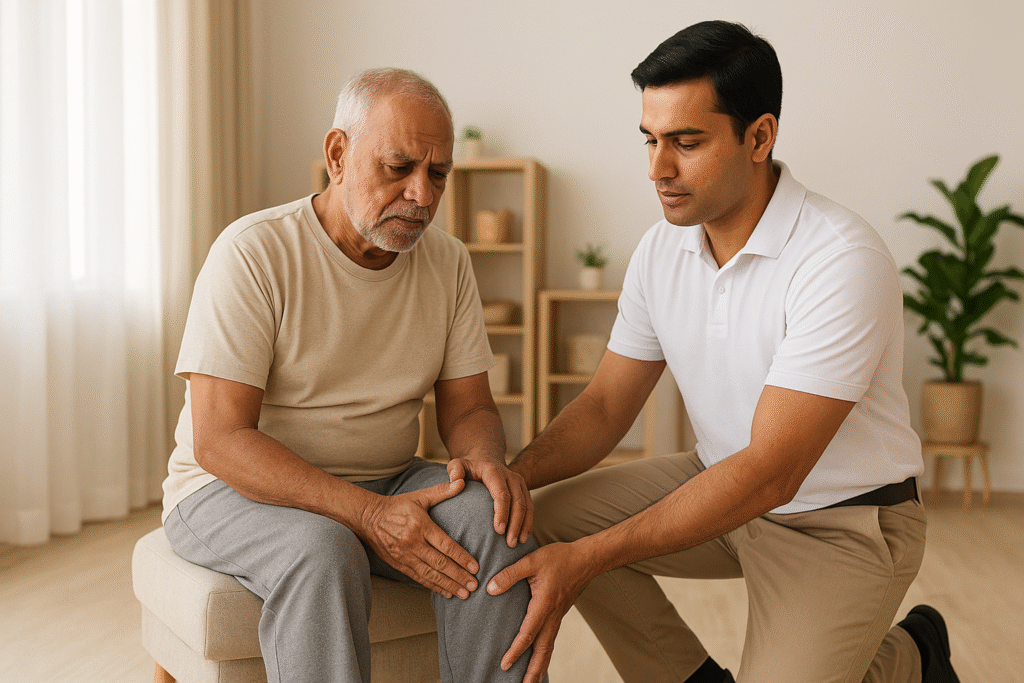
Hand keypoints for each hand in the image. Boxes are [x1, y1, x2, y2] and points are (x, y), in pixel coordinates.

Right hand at [360, 479, 478, 598]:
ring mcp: (404, 556)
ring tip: (465, 594)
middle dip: (459, 576)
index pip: (445, 545)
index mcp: (421, 526)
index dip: (461, 557)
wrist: (368, 517)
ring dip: (449, 585)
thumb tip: (462, 481)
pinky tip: (447, 592)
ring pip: (430, 574)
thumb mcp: (419, 496)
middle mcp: (412, 543)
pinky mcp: (398, 564)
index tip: (475, 567)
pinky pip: (418, 578)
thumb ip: (442, 491)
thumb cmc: (398, 506)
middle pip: (440, 563)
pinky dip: (433, 587)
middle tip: (475, 585)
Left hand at [447, 457, 532, 546]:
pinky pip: (530, 508)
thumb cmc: (468, 468)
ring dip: (523, 526)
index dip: (502, 512)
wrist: (485, 461)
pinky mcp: (524, 491)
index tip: (499, 530)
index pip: (501, 494)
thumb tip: (458, 482)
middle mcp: (511, 476)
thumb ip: (454, 470)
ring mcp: (519, 484)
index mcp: (494, 472)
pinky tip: (523, 537)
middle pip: (517, 502)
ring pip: (527, 506)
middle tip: (509, 543)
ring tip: (518, 543)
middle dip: (515, 524)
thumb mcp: (457, 464)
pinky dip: (528, 523)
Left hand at [486, 542, 595, 682]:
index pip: (528, 634)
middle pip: (543, 651)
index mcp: (543, 605)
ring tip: (533, 682)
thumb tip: (490, 588)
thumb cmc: (559, 558)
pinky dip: (545, 653)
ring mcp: (557, 617)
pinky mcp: (559, 614)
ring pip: (548, 647)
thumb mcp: (531, 561)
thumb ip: (510, 575)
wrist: (586, 559)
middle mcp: (552, 616)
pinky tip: (539, 657)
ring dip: (540, 666)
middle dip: (534, 671)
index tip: (505, 664)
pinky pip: (551, 638)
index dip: (516, 650)